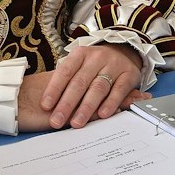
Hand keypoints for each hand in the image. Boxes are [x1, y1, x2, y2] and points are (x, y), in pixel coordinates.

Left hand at [29, 42, 144, 129]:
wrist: (124, 51)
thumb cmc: (94, 65)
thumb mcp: (80, 66)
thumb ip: (67, 82)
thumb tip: (47, 105)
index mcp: (80, 54)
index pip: (65, 71)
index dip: (54, 89)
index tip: (45, 106)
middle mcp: (97, 58)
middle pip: (80, 82)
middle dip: (67, 104)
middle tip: (57, 121)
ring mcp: (114, 65)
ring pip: (98, 88)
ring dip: (86, 107)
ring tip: (77, 123)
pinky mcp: (129, 74)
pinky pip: (119, 90)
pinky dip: (110, 103)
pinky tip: (102, 115)